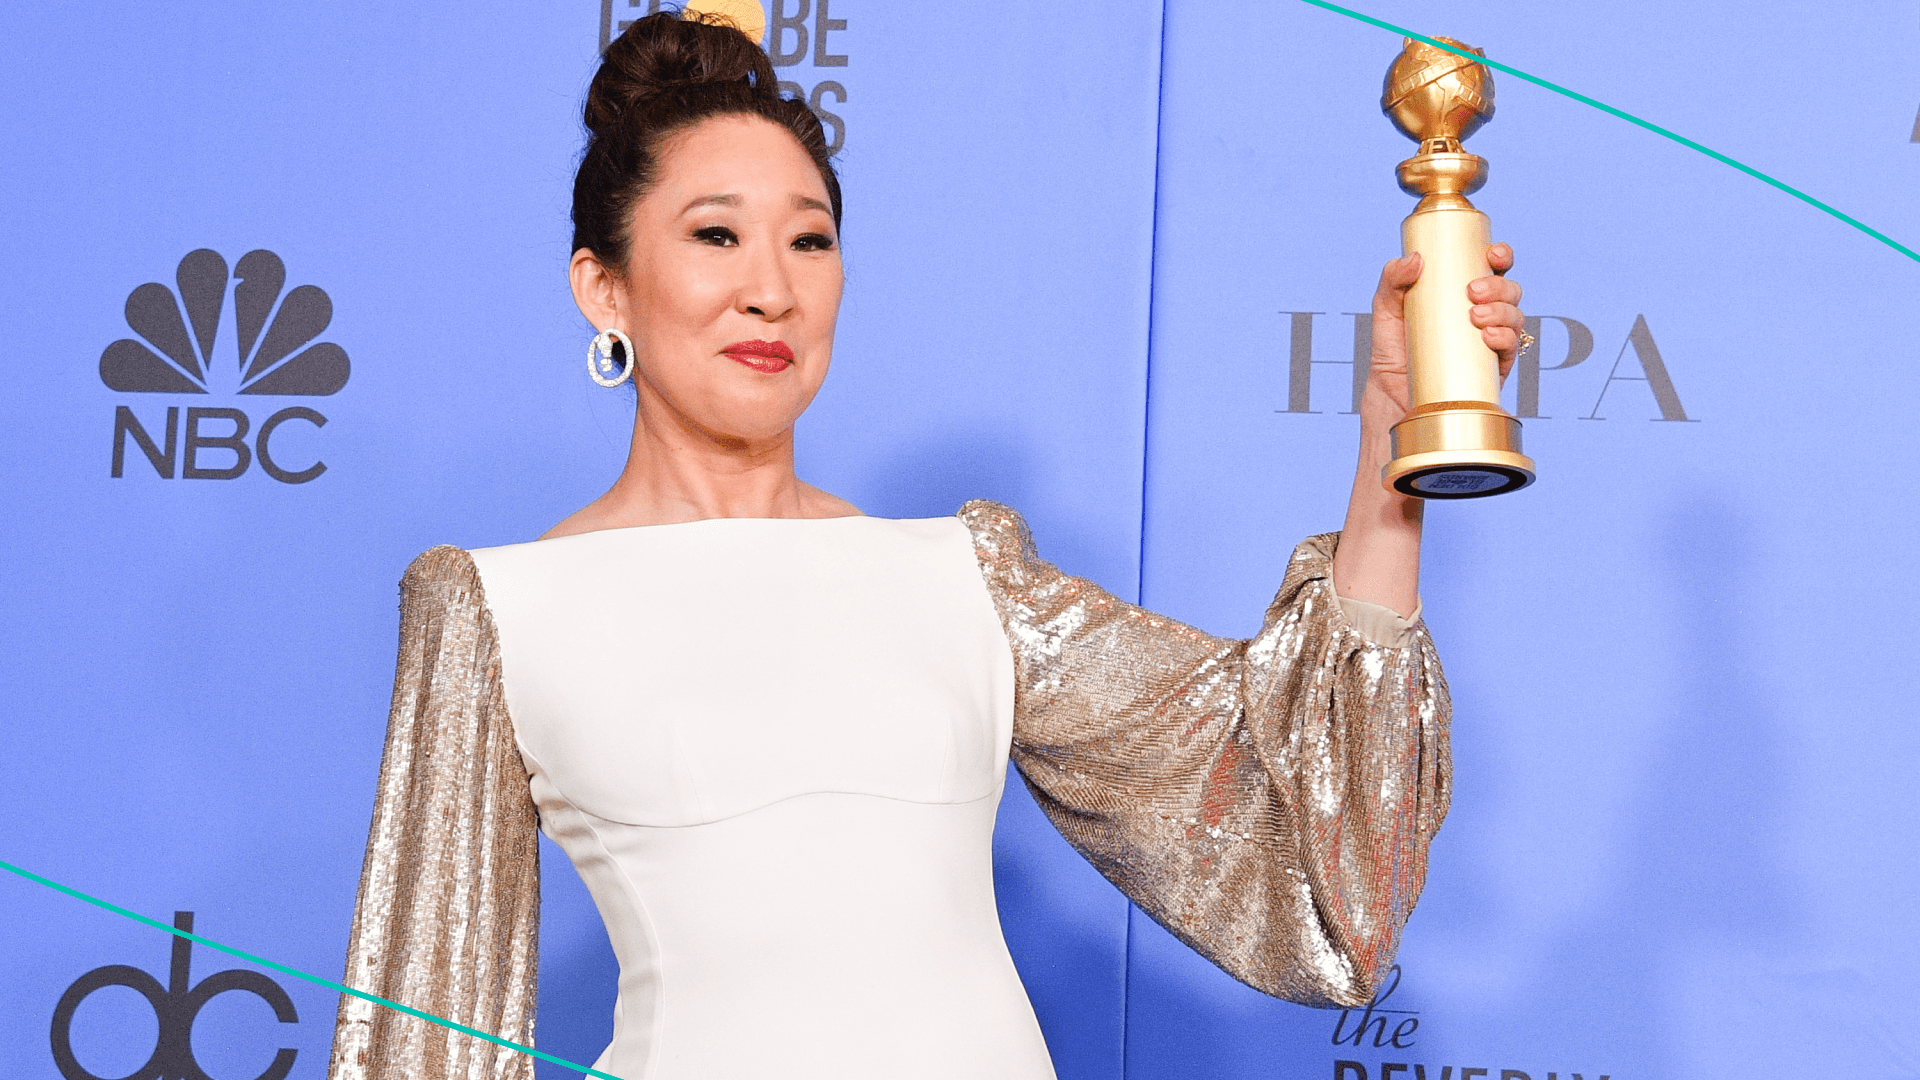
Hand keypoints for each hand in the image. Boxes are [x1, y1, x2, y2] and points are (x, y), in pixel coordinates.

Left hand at [1364, 243, 1526, 423]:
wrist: (1391, 395)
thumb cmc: (1392, 350)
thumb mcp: (1386, 309)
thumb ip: (1392, 279)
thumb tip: (1416, 258)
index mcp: (1463, 294)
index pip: (1492, 268)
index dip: (1500, 256)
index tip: (1493, 254)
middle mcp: (1483, 315)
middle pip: (1509, 291)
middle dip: (1499, 286)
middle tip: (1472, 292)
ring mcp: (1491, 341)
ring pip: (1515, 317)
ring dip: (1502, 311)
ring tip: (1475, 316)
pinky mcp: (1493, 368)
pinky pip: (1512, 349)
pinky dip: (1505, 338)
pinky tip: (1488, 336)